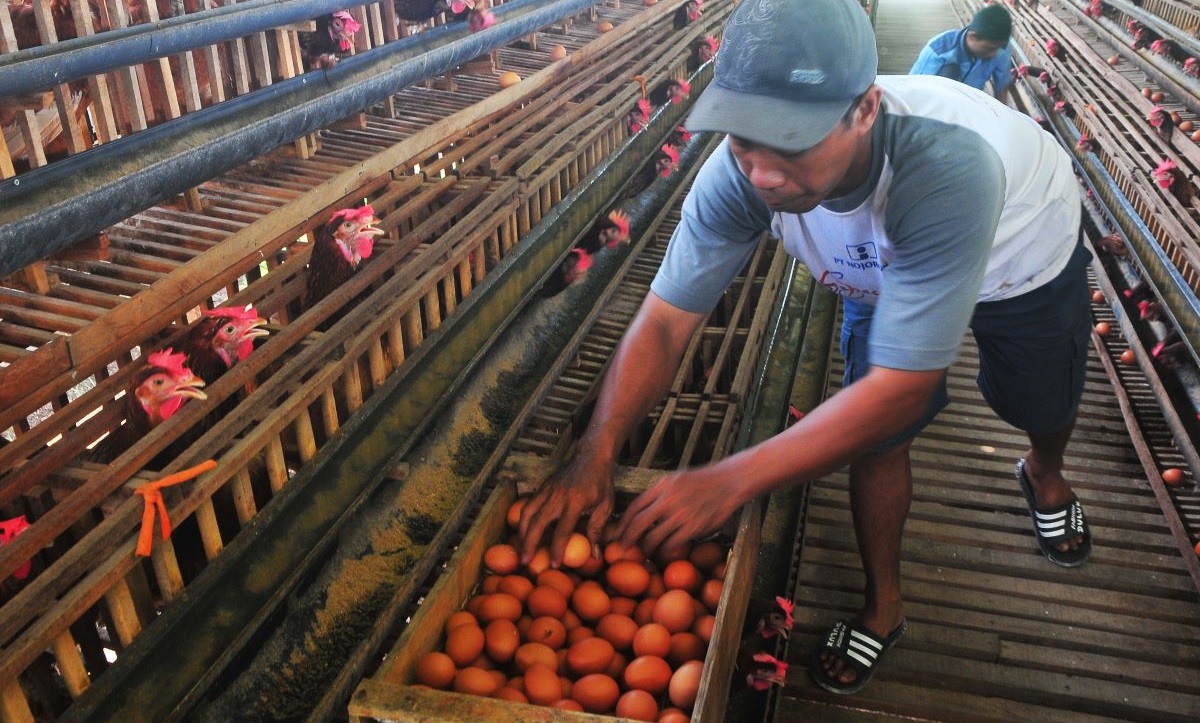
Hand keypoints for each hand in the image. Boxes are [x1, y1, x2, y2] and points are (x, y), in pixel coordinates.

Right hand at [517, 451, 614, 566]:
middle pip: (537, 523)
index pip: (562, 530)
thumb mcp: (606, 506)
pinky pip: (528, 505)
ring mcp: (547, 490)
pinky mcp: (542, 487)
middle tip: (525, 562)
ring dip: (522, 533)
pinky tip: (524, 532)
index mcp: (575, 501)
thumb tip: (594, 555)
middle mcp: (557, 496)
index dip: (557, 548)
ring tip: (521, 549)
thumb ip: (597, 529)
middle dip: (529, 544)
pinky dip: (523, 520)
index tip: (554, 564)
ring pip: (527, 513)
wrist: (590, 455)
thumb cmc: (601, 483)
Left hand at [612, 468, 744, 559]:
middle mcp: (668, 499)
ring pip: (654, 537)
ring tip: (645, 553)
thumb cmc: (702, 481)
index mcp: (661, 486)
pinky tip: (664, 553)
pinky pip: (672, 544)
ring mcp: (680, 513)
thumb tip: (644, 510)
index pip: (634, 507)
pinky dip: (665, 551)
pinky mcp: (693, 526)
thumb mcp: (676, 479)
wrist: (728, 482)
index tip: (618, 533)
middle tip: (623, 549)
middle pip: (639, 523)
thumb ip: (659, 493)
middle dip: (628, 539)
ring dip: (646, 548)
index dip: (623, 523)